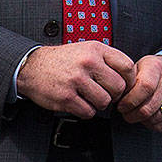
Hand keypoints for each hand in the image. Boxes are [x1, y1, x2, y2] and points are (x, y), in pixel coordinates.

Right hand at [16, 42, 135, 117]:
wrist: (31, 67)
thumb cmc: (62, 60)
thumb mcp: (86, 49)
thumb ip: (107, 59)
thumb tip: (129, 77)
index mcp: (95, 49)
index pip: (127, 66)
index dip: (129, 80)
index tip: (123, 85)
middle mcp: (87, 62)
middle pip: (118, 87)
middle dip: (114, 95)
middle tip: (104, 94)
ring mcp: (76, 80)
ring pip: (104, 102)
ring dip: (99, 104)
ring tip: (89, 98)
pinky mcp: (66, 97)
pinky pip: (88, 112)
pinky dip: (85, 111)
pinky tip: (78, 103)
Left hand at [117, 54, 161, 131]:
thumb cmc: (153, 70)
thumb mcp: (139, 67)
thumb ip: (128, 80)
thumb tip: (116, 96)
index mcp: (156, 67)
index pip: (144, 88)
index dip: (129, 101)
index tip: (121, 105)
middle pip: (148, 108)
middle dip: (131, 115)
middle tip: (125, 113)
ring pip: (155, 118)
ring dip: (141, 120)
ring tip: (135, 114)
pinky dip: (152, 125)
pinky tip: (147, 118)